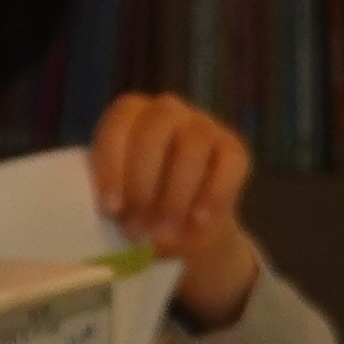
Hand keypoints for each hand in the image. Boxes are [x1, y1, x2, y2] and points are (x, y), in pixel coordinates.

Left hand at [88, 90, 263, 324]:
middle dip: (143, 184)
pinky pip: (228, 164)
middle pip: (154, 133)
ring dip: (175, 194)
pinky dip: (213, 194)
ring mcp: (203, 125)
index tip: (110, 209)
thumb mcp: (121, 203)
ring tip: (164, 232)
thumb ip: (114, 200)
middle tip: (137, 228)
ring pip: (193, 146)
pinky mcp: (234, 148)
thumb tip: (110, 216)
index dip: (112, 166)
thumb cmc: (142, 209)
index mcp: (129, 115)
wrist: (189, 230)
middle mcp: (166, 110)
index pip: (117, 126)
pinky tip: (199, 221)